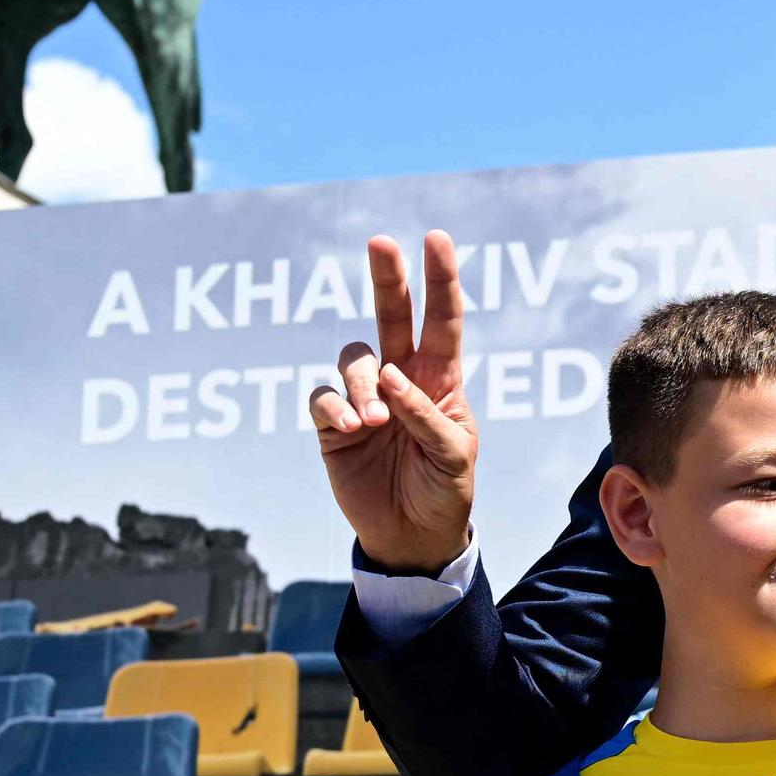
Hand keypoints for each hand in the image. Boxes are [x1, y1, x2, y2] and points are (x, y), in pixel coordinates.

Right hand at [310, 234, 478, 573]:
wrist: (412, 536)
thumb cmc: (444, 490)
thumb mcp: (452, 455)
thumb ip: (426, 413)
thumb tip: (391, 375)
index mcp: (441, 378)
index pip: (442, 320)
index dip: (440, 279)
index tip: (436, 239)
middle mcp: (401, 378)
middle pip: (392, 314)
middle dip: (387, 277)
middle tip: (381, 242)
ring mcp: (365, 398)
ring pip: (354, 357)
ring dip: (362, 382)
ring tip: (373, 421)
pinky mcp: (334, 423)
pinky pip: (323, 396)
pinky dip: (336, 406)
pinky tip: (354, 429)